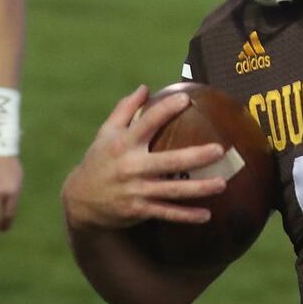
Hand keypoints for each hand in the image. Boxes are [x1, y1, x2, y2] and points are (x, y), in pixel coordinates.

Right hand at [59, 85, 228, 232]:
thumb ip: (124, 110)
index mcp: (123, 144)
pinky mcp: (138, 210)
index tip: (186, 99)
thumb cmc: (98, 161)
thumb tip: (145, 88)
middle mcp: (131, 166)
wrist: (80, 200)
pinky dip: (186, 215)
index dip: (166, 110)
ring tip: (222, 183)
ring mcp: (136, 190)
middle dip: (195, 156)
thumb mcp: (105, 133)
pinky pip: (167, 212)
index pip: (146, 122)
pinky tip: (206, 215)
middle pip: (168, 160)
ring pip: (173, 190)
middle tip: (219, 150)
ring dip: (198, 188)